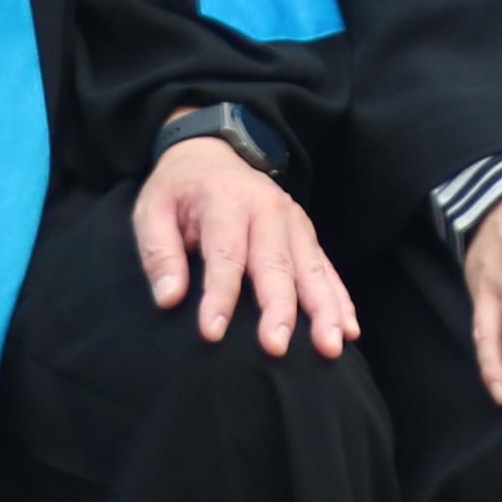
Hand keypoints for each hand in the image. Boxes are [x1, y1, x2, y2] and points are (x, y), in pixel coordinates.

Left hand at [135, 136, 356, 357]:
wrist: (211, 153)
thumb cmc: (179, 191)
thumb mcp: (151, 211)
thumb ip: (159, 254)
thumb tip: (169, 298)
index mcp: (225, 200)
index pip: (225, 253)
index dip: (219, 294)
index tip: (212, 332)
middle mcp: (266, 208)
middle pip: (275, 264)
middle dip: (279, 309)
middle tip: (276, 348)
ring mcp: (293, 220)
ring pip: (311, 269)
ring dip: (323, 310)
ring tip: (330, 346)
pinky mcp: (306, 233)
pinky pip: (326, 268)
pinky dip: (340, 299)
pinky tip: (349, 330)